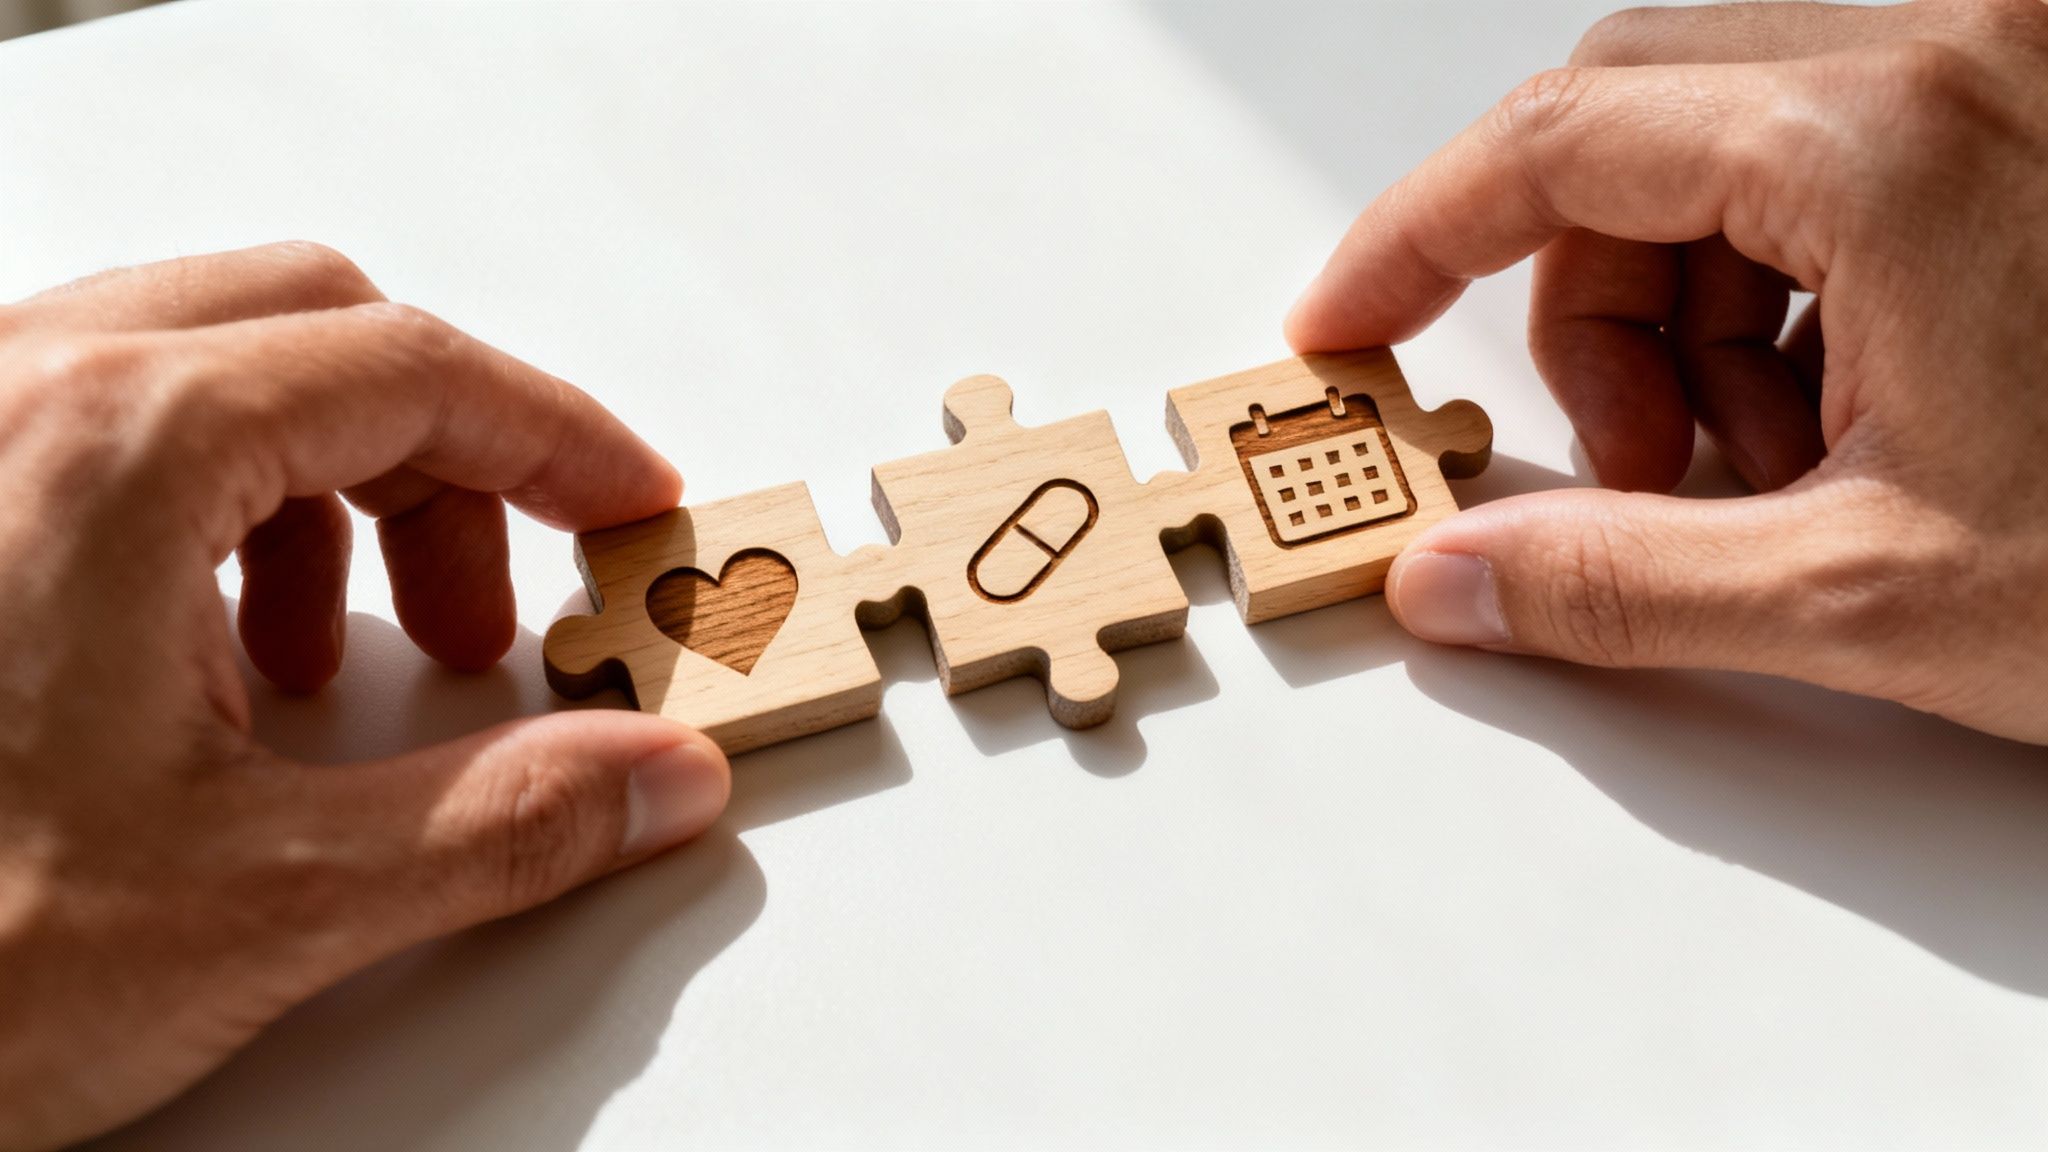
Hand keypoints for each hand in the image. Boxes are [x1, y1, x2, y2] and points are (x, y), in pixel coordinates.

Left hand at [0, 243, 730, 1149]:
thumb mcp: (264, 900)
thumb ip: (505, 823)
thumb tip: (652, 776)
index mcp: (113, 449)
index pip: (414, 368)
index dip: (557, 438)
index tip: (627, 505)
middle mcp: (15, 401)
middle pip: (318, 332)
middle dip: (446, 459)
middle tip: (502, 598)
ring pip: (210, 369)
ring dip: (328, 491)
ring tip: (343, 662)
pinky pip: (109, 435)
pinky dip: (215, 519)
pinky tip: (213, 674)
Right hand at [1288, 0, 2047, 742]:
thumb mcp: (1871, 594)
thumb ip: (1619, 586)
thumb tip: (1452, 579)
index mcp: (1889, 134)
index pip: (1556, 141)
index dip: (1415, 238)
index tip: (1348, 317)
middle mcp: (1950, 46)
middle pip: (1626, 123)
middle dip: (1577, 300)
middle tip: (1615, 462)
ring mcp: (1999, 65)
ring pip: (1716, 136)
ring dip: (1684, 307)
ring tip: (1762, 466)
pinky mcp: (2023, 109)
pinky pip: (1817, 150)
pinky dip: (1777, 282)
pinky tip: (1838, 412)